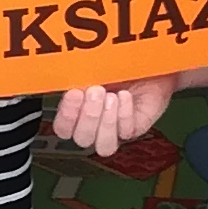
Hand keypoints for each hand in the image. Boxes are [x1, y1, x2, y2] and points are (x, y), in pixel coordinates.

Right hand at [50, 73, 175, 157]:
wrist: (144, 61)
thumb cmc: (114, 62)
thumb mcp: (91, 68)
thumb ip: (76, 77)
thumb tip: (68, 80)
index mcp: (77, 112)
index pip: (63, 129)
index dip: (67, 116)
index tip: (74, 92)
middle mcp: (94, 126)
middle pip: (83, 139)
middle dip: (89, 116)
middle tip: (96, 90)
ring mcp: (115, 131)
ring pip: (105, 147)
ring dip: (106, 122)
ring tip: (112, 97)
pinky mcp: (135, 129)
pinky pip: (126, 132)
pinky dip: (125, 114)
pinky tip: (125, 95)